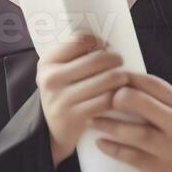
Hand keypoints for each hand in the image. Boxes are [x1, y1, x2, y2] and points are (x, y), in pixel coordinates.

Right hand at [36, 32, 128, 167]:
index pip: (80, 40)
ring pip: (106, 79)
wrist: (51, 131)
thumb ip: (74, 55)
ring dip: (121, 77)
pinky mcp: (75, 116)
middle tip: (120, 62)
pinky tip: (119, 96)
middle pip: (98, 58)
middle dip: (115, 58)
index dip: (97, 41)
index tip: (104, 47)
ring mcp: (62, 98)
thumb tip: (105, 43)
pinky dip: (118, 96)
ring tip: (124, 78)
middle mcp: (51, 78)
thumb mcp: (58, 72)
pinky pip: (107, 100)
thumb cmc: (63, 94)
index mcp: (47, 62)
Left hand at [91, 73, 171, 171]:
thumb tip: (132, 87)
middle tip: (97, 97)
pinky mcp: (163, 169)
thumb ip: (166, 102)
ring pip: (132, 130)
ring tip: (92, 118)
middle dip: (114, 97)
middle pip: (138, 101)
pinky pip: (132, 157)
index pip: (151, 82)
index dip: (126, 76)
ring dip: (107, 124)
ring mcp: (170, 147)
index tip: (108, 75)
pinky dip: (114, 149)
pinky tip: (101, 143)